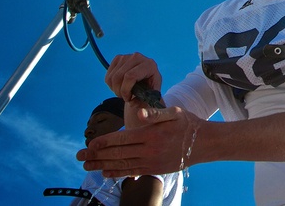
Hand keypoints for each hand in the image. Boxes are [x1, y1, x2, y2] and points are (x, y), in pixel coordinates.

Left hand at [76, 106, 201, 177]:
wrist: (204, 143)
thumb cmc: (188, 124)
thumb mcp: (174, 113)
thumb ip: (154, 113)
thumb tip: (138, 113)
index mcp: (151, 134)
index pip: (122, 139)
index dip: (104, 142)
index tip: (90, 144)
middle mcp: (149, 150)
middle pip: (118, 153)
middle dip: (97, 155)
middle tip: (80, 157)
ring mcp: (151, 161)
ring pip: (122, 164)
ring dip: (103, 166)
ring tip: (88, 166)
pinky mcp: (154, 169)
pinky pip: (132, 172)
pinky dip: (118, 173)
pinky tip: (106, 173)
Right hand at [105, 53, 161, 102]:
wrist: (147, 78)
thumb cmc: (150, 87)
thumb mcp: (151, 96)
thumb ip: (144, 102)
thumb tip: (132, 103)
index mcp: (149, 65)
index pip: (131, 76)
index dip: (126, 90)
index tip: (128, 98)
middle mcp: (138, 57)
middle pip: (119, 76)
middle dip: (119, 91)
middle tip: (124, 97)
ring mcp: (127, 56)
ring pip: (112, 77)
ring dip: (115, 89)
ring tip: (123, 92)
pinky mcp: (118, 58)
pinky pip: (108, 75)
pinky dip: (111, 85)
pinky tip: (119, 86)